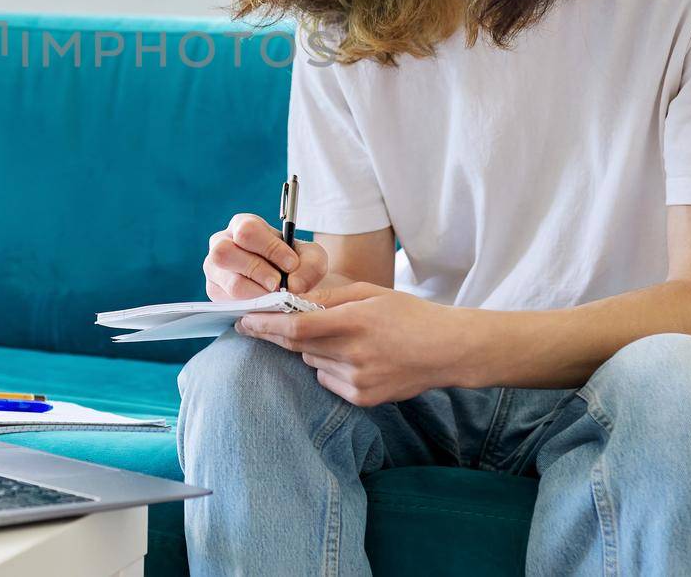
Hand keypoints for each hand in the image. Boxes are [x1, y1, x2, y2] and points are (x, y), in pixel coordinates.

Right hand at [203, 213, 327, 300]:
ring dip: (257, 293)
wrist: (289, 284)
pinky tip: (266, 306)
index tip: (291, 264)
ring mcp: (214, 270)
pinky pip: (228, 303)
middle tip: (278, 284)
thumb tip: (294, 284)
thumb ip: (310, 265)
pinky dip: (251, 308)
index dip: (270, 249)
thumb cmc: (294, 264)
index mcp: (242, 225)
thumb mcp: (311, 258)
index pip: (248, 231)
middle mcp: (222, 244)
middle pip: (224, 253)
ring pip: (229, 282)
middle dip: (256, 271)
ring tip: (275, 297)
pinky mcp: (215, 293)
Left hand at [234, 282, 476, 405]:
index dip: (265, 325)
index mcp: (354, 322)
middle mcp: (353, 354)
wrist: (447, 351)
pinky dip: (330, 368)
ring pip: (312, 363)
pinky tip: (356, 359)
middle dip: (279, 335)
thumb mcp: (370, 293)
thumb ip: (330, 298)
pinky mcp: (363, 398)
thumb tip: (293, 301)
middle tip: (263, 325)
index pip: (296, 328)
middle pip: (298, 347)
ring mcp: (358, 381)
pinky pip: (327, 381)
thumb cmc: (408, 315)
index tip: (243, 321)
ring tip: (343, 339)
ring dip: (313, 350)